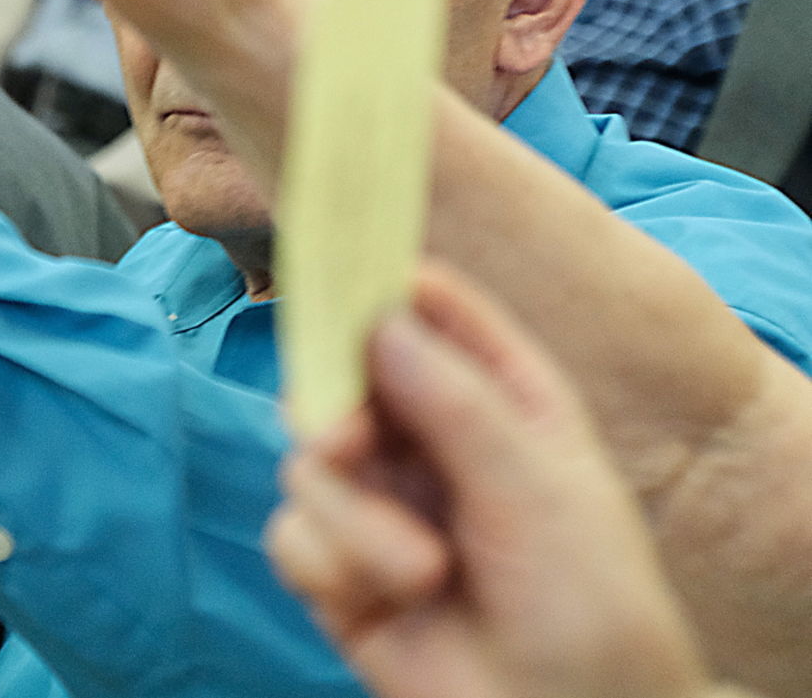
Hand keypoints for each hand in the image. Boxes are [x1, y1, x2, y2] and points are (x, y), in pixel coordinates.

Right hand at [269, 263, 713, 697]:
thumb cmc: (589, 606)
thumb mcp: (539, 489)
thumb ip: (456, 401)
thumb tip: (379, 319)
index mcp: (500, 391)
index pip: (429, 307)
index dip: (381, 284)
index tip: (336, 275)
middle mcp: (433, 435)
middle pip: (344, 372)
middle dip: (335, 405)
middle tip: (342, 439)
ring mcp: (385, 499)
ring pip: (310, 461)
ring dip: (356, 520)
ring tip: (421, 571)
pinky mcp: (345, 569)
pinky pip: (293, 533)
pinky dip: (330, 564)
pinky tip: (385, 598)